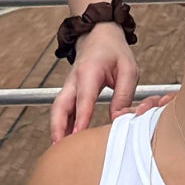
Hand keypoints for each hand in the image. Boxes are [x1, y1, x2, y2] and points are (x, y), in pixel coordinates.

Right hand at [49, 23, 138, 141]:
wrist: (99, 34)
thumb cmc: (114, 51)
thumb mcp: (128, 69)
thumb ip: (124, 94)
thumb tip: (118, 118)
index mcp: (89, 72)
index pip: (83, 98)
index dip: (81, 117)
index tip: (78, 134)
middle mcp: (74, 80)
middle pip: (60, 106)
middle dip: (58, 127)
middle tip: (58, 147)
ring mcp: (69, 86)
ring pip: (58, 109)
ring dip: (56, 128)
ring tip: (58, 150)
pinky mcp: (70, 91)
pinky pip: (63, 109)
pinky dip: (61, 124)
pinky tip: (64, 139)